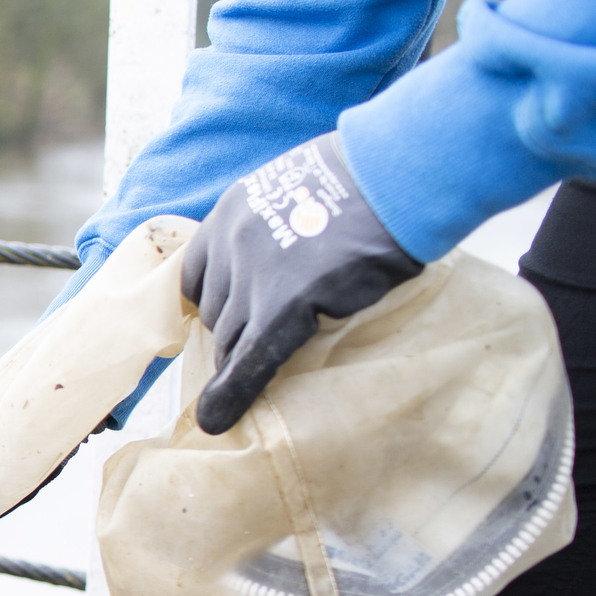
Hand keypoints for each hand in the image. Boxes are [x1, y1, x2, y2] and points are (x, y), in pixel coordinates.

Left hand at [184, 132, 419, 435]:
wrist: (397, 175)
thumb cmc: (368, 182)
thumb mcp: (300, 189)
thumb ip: (277, 226)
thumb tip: (285, 259)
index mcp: (231, 212)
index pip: (199, 276)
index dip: (217, 305)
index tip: (231, 322)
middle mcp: (229, 242)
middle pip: (216, 311)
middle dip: (234, 334)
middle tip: (262, 352)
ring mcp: (253, 275)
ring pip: (230, 339)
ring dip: (241, 361)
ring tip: (256, 381)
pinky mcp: (284, 305)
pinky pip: (249, 360)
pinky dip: (233, 393)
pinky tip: (221, 419)